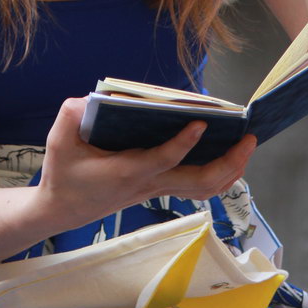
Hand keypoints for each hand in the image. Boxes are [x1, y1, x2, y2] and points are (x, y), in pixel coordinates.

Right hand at [39, 97, 256, 225]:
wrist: (60, 208)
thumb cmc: (63, 173)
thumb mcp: (59, 140)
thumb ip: (73, 114)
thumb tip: (93, 98)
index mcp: (127, 171)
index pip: (163, 159)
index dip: (184, 143)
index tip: (201, 123)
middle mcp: (148, 184)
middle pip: (199, 182)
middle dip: (229, 162)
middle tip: (249, 139)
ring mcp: (156, 189)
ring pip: (203, 189)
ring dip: (230, 170)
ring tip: (246, 147)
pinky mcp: (158, 189)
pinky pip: (196, 188)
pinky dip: (218, 175)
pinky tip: (228, 158)